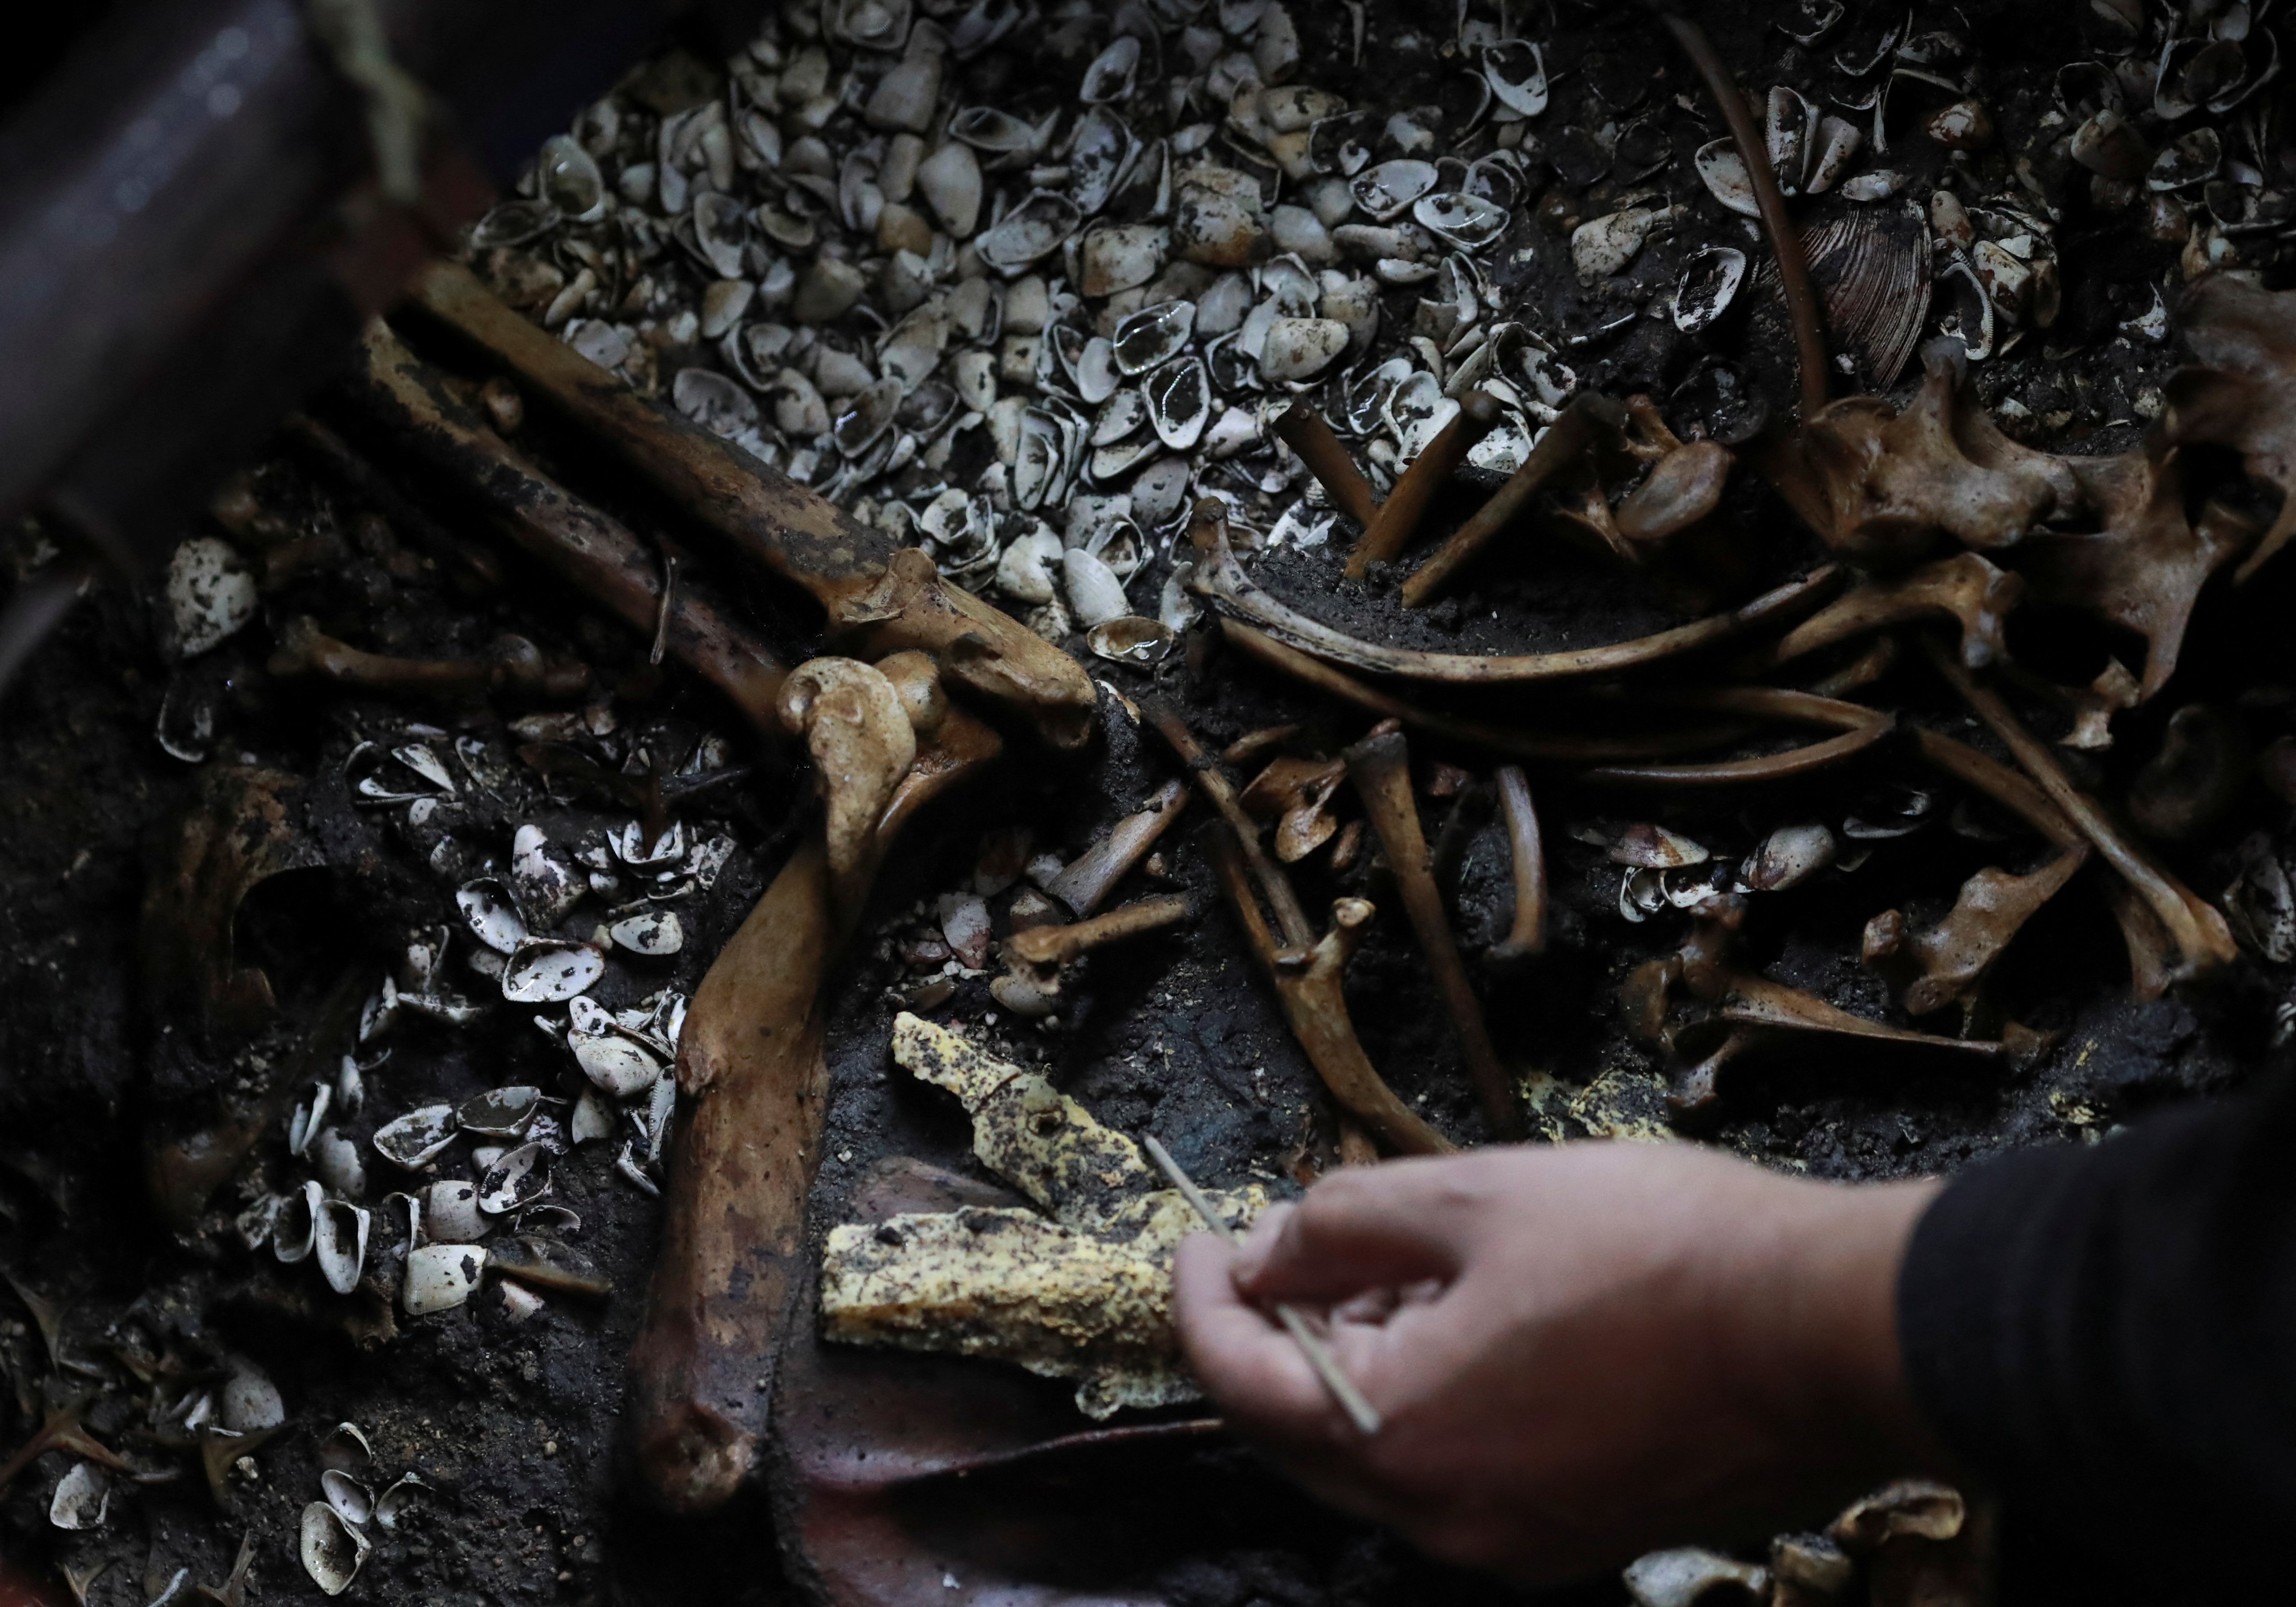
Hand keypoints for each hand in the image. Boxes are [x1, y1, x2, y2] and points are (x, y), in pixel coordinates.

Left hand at [1171, 1142, 1943, 1582]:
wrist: (1835, 1330)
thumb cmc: (1666, 1253)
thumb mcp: (1475, 1195)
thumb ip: (1344, 1224)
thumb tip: (1267, 1250)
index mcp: (1402, 1435)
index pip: (1239, 1381)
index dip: (1202, 1301)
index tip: (1201, 1242)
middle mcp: (1446, 1518)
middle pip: (1301, 1432)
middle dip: (1276, 1336)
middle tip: (1289, 1250)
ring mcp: (1515, 1543)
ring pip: (1381, 1456)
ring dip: (1358, 1367)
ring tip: (1394, 1274)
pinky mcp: (1577, 1536)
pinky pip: (1457, 1476)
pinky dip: (1428, 1404)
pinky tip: (1467, 1327)